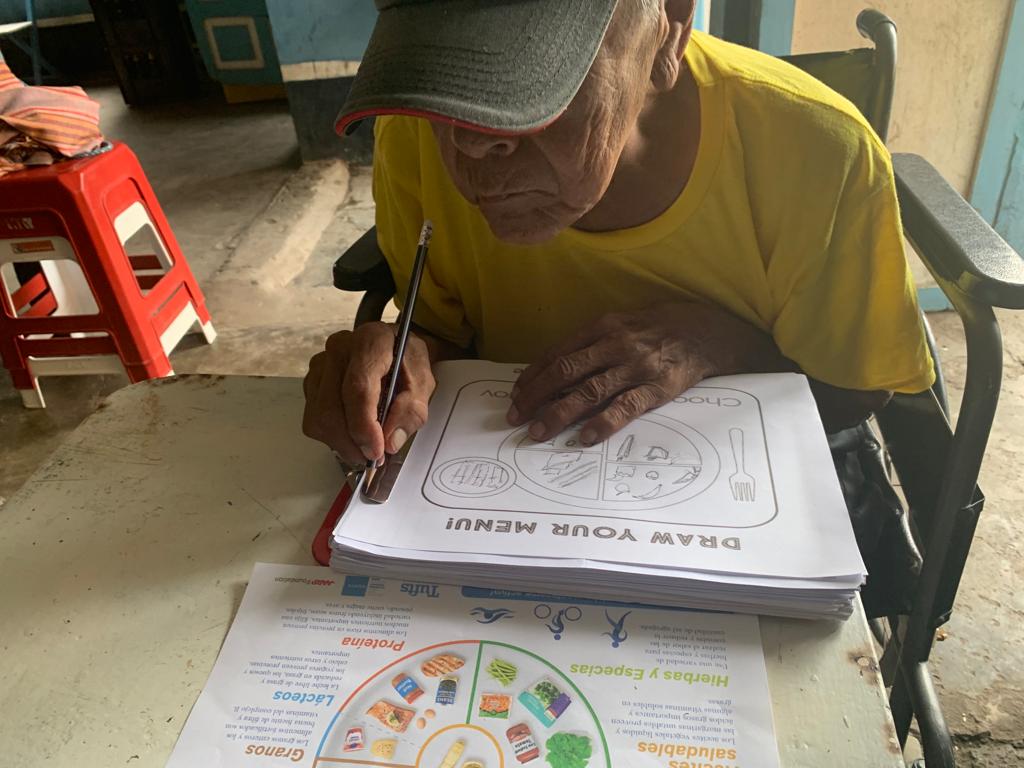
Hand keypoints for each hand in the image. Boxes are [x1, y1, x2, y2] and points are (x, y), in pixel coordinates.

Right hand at [302, 323, 434, 463]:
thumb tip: (391, 441)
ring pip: (318, 418)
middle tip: (373, 456)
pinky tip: (353, 431)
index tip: (376, 450)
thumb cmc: (406, 361)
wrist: (392, 346)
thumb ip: (411, 410)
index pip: (357, 389)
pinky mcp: (312, 381)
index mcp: (370, 343)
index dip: (364, 426)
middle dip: (351, 442)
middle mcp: (338, 350)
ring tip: (365, 446)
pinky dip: (332, 435)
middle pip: (330, 408)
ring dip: (341, 442)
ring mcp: (320, 365)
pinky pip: (313, 419)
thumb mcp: (423, 382)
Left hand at [507, 303, 751, 444]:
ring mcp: (636, 367)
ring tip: (538, 432)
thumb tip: (554, 370)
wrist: (707, 332)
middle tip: (515, 417)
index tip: (515, 394)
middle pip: (565, 372)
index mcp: (603, 327)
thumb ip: (591, 344)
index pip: (558, 354)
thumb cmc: (657, 329)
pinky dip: (603, 423)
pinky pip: (626, 408)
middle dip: (536, 396)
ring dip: (559, 414)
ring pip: (589, 392)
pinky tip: (584, 437)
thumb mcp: (622, 324)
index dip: (533, 376)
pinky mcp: (658, 388)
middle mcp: (616, 345)